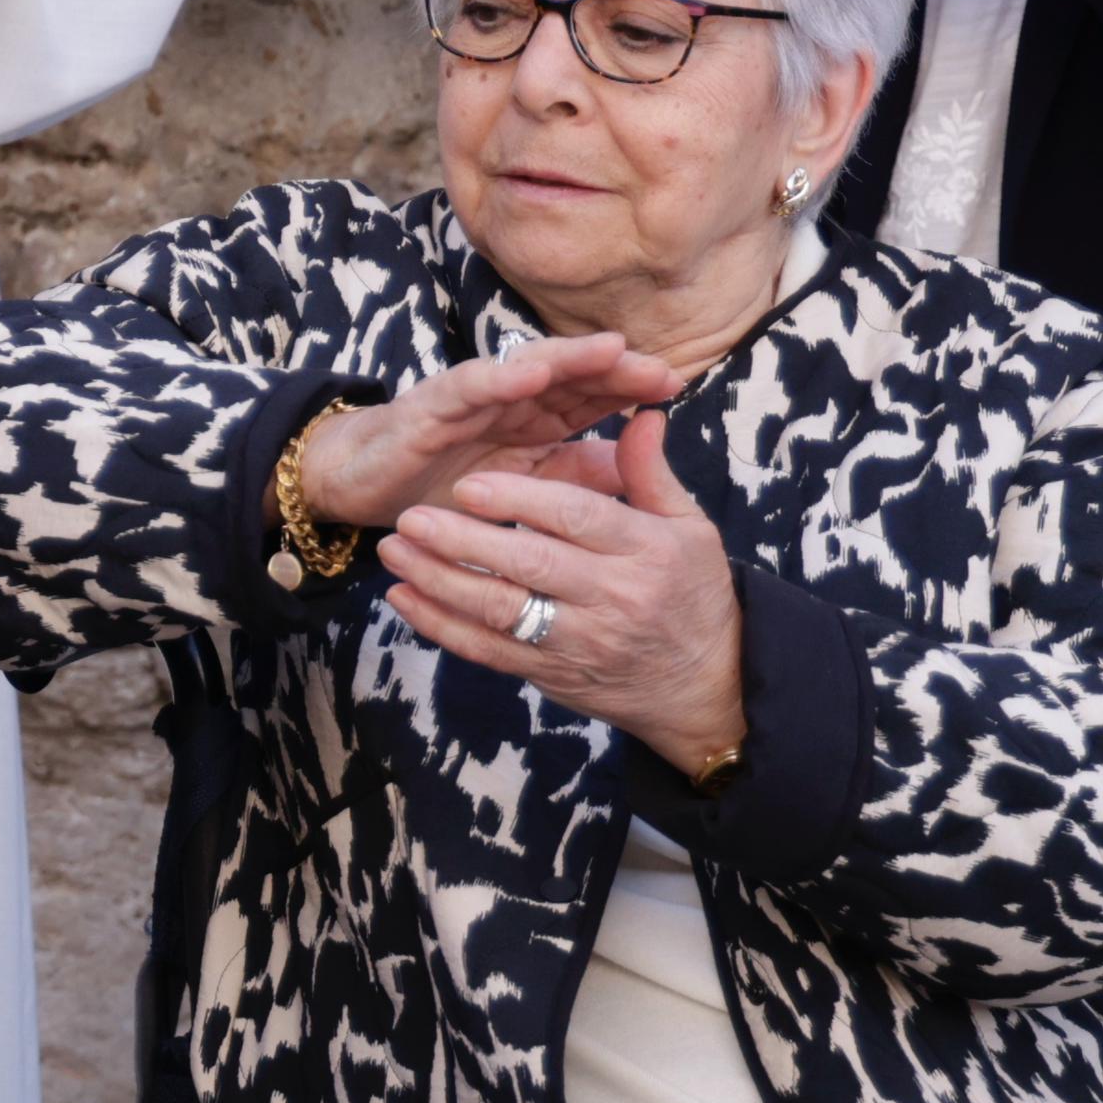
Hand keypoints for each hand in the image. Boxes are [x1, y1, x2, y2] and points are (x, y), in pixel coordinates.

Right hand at [290, 331, 684, 535]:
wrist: (363, 485)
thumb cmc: (442, 482)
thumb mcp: (522, 488)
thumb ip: (573, 475)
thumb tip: (637, 472)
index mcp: (533, 417)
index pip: (589, 395)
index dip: (629, 387)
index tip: (675, 386)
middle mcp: (507, 398)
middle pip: (569, 375)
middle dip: (613, 369)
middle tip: (660, 369)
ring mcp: (470, 397)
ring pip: (526, 369)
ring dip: (569, 358)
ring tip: (611, 350)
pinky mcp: (430, 405)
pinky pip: (470, 386)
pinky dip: (501, 376)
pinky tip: (532, 372)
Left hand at [378, 409, 751, 772]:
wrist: (708, 688)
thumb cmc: (694, 595)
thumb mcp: (690, 530)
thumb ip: (651, 474)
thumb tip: (641, 414)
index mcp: (645, 552)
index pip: (575, 518)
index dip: (519, 501)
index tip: (470, 484)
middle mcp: (612, 598)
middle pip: (529, 565)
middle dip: (463, 540)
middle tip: (412, 514)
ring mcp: (579, 642)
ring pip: (500, 612)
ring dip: (439, 581)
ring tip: (394, 549)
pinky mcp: (552, 676)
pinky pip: (489, 652)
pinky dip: (441, 627)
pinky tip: (404, 597)